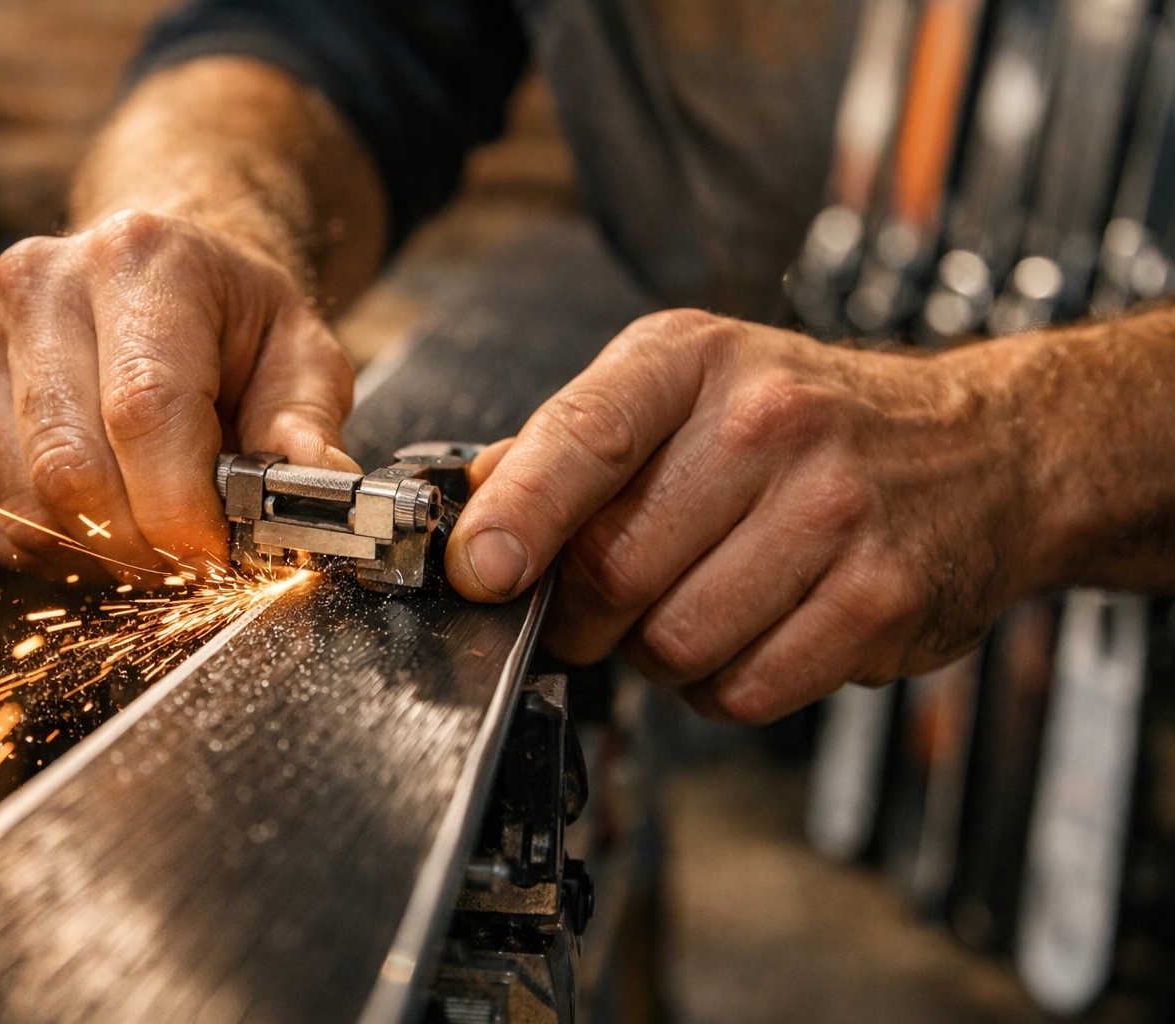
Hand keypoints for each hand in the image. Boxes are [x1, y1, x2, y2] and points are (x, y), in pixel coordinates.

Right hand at [0, 209, 356, 580]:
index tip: (219, 554)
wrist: (156, 274)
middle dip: (144, 544)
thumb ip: (308, 427)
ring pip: (23, 504)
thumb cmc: (230, 318)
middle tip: (196, 556)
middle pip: (71, 469)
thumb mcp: (301, 353)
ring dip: (99, 552)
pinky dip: (53, 546)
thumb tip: (323, 492)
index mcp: (140, 258)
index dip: (181, 509)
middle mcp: (39, 284)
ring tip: (155, 531)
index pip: (144, 412)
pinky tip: (103, 517)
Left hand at [445, 310, 1038, 722]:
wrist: (981, 449)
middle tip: (598, 608)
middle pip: (614, 570)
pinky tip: (748, 635)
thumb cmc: (807, 422)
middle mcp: (768, 423)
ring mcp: (834, 511)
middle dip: (583, 614)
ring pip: (674, 644)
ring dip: (655, 655)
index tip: (480, 572)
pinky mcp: (880, 599)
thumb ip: (576, 442)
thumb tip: (475, 503)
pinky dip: (721, 687)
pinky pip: (744, 691)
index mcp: (693, 360)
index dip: (517, 518)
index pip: (582, 438)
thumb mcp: (686, 385)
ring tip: (690, 610)